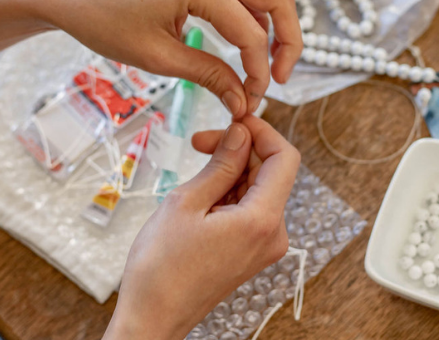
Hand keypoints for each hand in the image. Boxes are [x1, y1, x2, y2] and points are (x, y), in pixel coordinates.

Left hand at [0, 0, 302, 116]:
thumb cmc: (104, 21)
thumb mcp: (159, 57)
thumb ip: (210, 77)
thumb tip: (243, 102)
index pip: (252, 35)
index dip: (259, 73)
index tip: (252, 100)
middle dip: (289, 42)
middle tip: (281, 78)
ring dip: (277, 26)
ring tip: (268, 64)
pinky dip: (257, 16)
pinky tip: (247, 44)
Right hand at [103, 116, 299, 339]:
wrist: (153, 317)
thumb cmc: (161, 268)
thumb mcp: (186, 202)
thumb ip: (221, 163)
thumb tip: (241, 133)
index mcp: (262, 221)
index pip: (285, 158)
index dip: (262, 132)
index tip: (234, 121)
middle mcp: (273, 234)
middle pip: (271, 172)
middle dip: (240, 150)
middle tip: (200, 142)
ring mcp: (265, 245)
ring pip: (259, 189)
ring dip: (232, 172)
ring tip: (194, 179)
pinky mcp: (253, 250)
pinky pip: (252, 209)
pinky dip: (231, 194)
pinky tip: (202, 198)